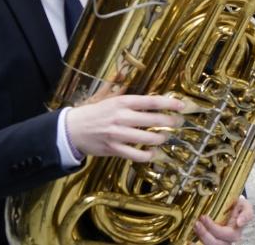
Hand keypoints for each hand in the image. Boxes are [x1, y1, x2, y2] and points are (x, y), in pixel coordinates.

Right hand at [66, 95, 184, 161]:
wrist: (72, 129)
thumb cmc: (96, 112)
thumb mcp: (113, 99)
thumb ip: (134, 101)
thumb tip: (157, 100)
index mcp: (123, 102)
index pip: (152, 102)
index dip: (170, 103)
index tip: (182, 106)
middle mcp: (121, 117)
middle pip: (155, 120)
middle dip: (171, 122)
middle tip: (178, 122)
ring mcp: (117, 134)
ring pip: (149, 138)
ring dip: (162, 138)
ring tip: (165, 136)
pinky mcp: (113, 149)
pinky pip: (136, 155)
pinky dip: (148, 155)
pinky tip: (153, 152)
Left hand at [194, 196, 252, 244]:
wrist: (234, 206)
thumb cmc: (239, 208)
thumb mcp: (246, 207)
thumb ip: (247, 214)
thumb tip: (240, 223)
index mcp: (235, 233)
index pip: (224, 234)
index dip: (213, 228)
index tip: (204, 217)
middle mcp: (227, 240)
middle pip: (215, 243)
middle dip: (204, 234)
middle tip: (197, 223)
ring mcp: (219, 241)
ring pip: (209, 244)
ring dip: (200, 236)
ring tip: (195, 226)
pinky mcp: (212, 239)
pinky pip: (205, 243)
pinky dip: (197, 240)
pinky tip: (192, 235)